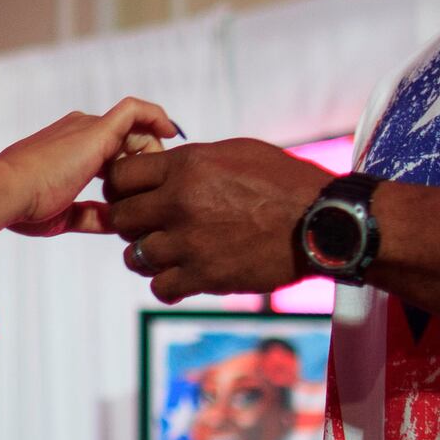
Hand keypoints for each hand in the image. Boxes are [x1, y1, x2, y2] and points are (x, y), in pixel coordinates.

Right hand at [0, 98, 177, 237]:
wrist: (8, 192)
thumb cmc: (26, 207)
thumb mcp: (66, 215)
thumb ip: (92, 215)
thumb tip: (116, 222)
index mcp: (68, 152)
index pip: (108, 156)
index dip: (129, 172)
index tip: (145, 193)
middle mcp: (78, 133)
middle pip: (125, 141)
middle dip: (146, 162)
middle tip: (159, 189)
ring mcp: (87, 128)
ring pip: (133, 128)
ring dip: (153, 149)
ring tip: (163, 173)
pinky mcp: (97, 129)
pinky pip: (134, 111)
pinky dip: (155, 115)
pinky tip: (171, 131)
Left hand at [103, 139, 329, 301]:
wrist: (320, 220)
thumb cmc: (283, 180)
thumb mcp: (235, 152)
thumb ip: (192, 159)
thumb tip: (163, 164)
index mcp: (186, 165)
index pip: (120, 176)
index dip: (121, 187)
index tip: (133, 195)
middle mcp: (180, 202)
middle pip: (120, 217)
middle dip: (128, 222)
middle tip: (146, 226)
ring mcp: (190, 242)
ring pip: (135, 256)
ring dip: (145, 256)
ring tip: (164, 253)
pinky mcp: (205, 276)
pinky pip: (161, 288)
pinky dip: (166, 285)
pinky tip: (179, 277)